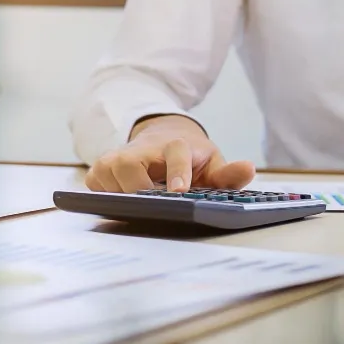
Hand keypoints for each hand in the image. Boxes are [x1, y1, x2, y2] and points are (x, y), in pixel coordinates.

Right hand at [84, 115, 255, 193]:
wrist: (161, 136)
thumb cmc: (188, 156)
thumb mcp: (211, 163)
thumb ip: (228, 174)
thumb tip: (248, 169)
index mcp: (173, 145)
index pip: (175, 153)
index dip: (177, 171)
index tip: (178, 191)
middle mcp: (141, 149)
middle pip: (128, 165)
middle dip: (137, 189)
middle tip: (149, 206)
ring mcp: (116, 157)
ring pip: (107, 174)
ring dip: (120, 194)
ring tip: (138, 205)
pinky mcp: (99, 169)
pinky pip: (94, 185)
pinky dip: (104, 195)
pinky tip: (121, 201)